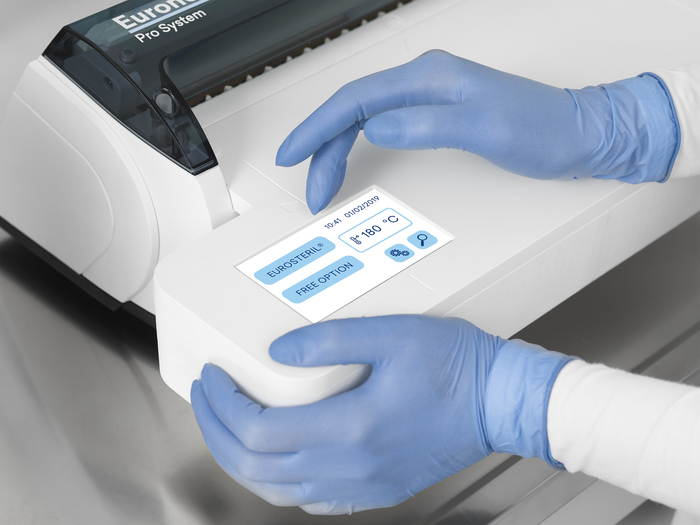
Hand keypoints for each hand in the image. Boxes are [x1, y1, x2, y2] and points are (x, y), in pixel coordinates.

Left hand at [191, 315, 574, 513]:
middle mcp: (352, 465)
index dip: (223, 406)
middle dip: (218, 432)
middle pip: (258, 467)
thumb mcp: (393, 335)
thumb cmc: (458, 369)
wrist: (502, 403)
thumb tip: (279, 350)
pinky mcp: (376, 489)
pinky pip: (310, 498)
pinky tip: (275, 458)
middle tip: (207, 399)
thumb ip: (330, 341)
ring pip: (278, 490)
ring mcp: (364, 485)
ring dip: (242, 459)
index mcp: (353, 427)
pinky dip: (277, 480)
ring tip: (227, 427)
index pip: (259, 431)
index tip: (212, 379)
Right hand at [276, 50, 677, 213]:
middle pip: (353, 111)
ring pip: (365, 119)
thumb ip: (426, 125)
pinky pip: (382, 125)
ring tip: (324, 181)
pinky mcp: (437, 113)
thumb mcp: (483, 129)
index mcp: (428, 80)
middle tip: (311, 186)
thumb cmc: (541, 131)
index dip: (318, 127)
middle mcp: (424, 82)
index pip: (355, 100)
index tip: (293, 153)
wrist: (579, 134)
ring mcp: (429, 97)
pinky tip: (353, 158)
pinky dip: (361, 145)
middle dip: (324, 148)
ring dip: (338, 150)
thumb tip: (376, 127)